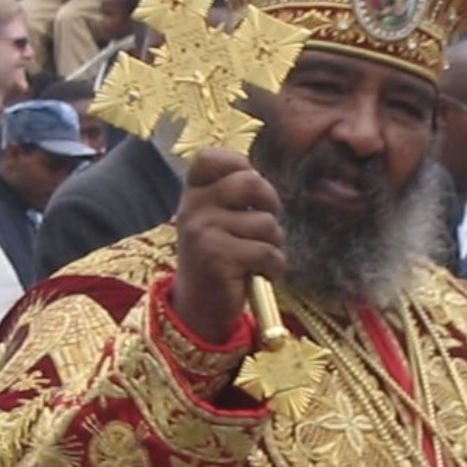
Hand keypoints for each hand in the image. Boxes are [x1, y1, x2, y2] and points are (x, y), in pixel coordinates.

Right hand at [172, 147, 284, 342]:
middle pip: (251, 182)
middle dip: (271, 205)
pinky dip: (274, 267)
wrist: (199, 309)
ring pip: (266, 223)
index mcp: (192, 194)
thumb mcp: (217, 220)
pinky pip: (268, 252)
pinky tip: (259, 275)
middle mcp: (192, 208)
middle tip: (265, 228)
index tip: (249, 194)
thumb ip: (233, 195)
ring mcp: (202, 232)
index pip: (212, 157)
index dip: (240, 166)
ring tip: (256, 259)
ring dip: (273, 245)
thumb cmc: (219, 260)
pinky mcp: (217, 258)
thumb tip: (261, 176)